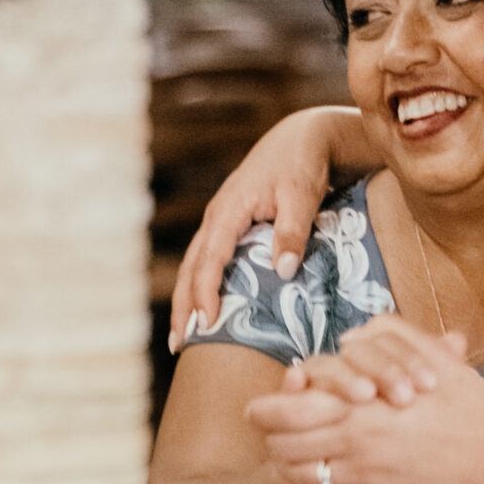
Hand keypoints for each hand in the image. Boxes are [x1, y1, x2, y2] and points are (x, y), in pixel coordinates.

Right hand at [168, 105, 359, 352]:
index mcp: (230, 210)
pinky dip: (200, 287)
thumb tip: (282, 271)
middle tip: (181, 344)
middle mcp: (217, 217)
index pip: (211, 258)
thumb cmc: (303, 165)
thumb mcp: (302, 195)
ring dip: (187, 300)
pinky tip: (203, 310)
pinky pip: (207, 261)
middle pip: (192, 267)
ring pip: (194, 266)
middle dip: (184, 306)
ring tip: (183, 337)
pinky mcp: (228, 227)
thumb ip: (292, 231)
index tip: (208, 323)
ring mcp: (219, 222)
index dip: (207, 292)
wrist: (300, 139)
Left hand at [248, 323, 483, 483]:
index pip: (282, 410)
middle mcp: (351, 443)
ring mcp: (360, 478)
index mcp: (358, 404)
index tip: (269, 405)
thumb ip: (386, 336)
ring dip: (285, 464)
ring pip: (294, 476)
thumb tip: (349, 340)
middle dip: (270, 435)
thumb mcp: (431, 354)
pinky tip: (314, 479)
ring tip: (292, 454)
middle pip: (278, 445)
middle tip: (275, 429)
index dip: (265, 408)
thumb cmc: (467, 406)